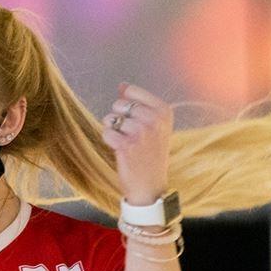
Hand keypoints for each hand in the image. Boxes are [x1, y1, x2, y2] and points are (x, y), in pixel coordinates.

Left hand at [100, 82, 172, 204]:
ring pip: (110, 118)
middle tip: (130, 135)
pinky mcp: (126, 146)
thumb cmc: (150, 153)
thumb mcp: (154, 125)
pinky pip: (106, 132)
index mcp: (164, 111)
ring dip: (112, 131)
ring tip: (125, 143)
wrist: (151, 186)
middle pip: (119, 104)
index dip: (126, 105)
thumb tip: (122, 85)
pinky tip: (120, 150)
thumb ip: (139, 103)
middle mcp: (154, 120)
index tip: (135, 120)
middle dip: (118, 118)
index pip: (132, 92)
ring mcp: (141, 132)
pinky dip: (109, 141)